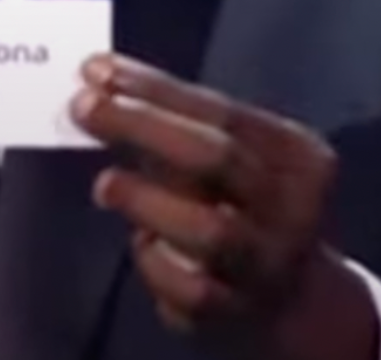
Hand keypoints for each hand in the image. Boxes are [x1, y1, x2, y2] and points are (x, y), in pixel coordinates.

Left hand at [71, 54, 377, 359]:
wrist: (295, 297)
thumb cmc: (242, 205)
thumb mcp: (232, 158)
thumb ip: (176, 123)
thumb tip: (98, 86)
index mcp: (298, 156)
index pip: (223, 112)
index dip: (154, 88)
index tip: (95, 69)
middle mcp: (292, 208)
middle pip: (216, 158)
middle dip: (143, 126)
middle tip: (83, 107)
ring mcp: (268, 263)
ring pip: (211, 229)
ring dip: (148, 199)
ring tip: (104, 184)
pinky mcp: (238, 311)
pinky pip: (190, 287)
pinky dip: (156, 262)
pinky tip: (141, 243)